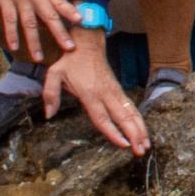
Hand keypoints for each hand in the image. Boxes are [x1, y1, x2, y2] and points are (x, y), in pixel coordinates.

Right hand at [0, 0, 76, 63]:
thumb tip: (51, 14)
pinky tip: (14, 46)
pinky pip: (9, 19)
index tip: (83, 22)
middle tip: (70, 48)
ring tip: (39, 57)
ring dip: (35, 41)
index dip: (71, 11)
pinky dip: (12, 34)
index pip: (60, 2)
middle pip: (50, 16)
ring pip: (30, 22)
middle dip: (60, 33)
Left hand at [46, 34, 148, 153]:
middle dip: (133, 135)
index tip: (123, 144)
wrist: (88, 44)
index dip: (113, 132)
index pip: (102, 117)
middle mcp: (106, 94)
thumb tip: (48, 115)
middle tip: (140, 151)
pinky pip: (131, 107)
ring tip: (146, 146)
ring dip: (140, 129)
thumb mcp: (54, 74)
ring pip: (131, 113)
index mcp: (90, 93)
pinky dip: (139, 120)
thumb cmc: (70, 62)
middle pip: (122, 118)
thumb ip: (51, 94)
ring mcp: (115, 92)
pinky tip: (143, 132)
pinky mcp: (119, 90)